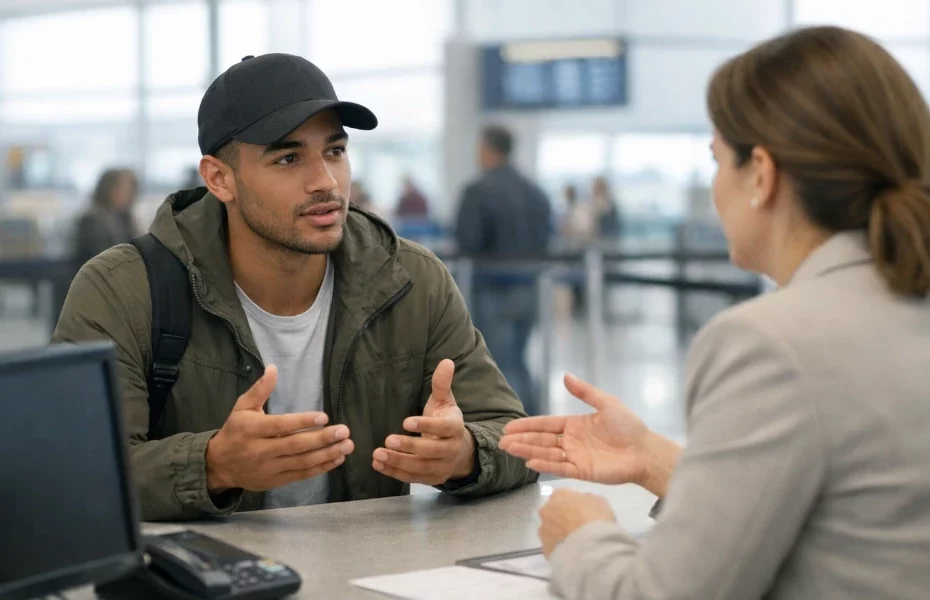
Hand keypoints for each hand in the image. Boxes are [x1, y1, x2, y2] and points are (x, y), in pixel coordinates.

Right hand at [205, 365, 354, 491]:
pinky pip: (301, 475)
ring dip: (327, 455)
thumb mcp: (242, 407)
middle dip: (322, 439)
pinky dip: (320, 468)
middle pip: (295, 445)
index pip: (281, 426)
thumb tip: (273, 368)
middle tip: (344, 431)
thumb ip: (260, 389)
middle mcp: (261, 450)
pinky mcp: (275, 481)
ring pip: (301, 462)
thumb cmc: (235, 431)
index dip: (302, 422)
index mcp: (252, 429)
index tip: (324, 417)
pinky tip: (336, 459)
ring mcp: (269, 468)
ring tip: (347, 446)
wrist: (219, 465)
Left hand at [372, 359, 475, 485]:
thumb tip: (446, 361)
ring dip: (398, 462)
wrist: (460, 451)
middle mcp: (452, 450)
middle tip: (387, 440)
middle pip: (431, 451)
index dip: (425, 425)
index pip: (443, 428)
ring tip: (377, 454)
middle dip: (409, 447)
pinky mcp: (433, 479)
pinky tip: (378, 464)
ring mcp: (443, 467)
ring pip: (420, 467)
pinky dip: (395, 473)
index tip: (405, 422)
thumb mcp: (445, 402)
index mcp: (456, 428)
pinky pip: (413, 478)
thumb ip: (442, 384)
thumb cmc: (447, 421)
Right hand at [499, 373, 680, 495]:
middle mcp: (571, 441)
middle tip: (502, 441)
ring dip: (528, 451)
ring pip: (546, 454)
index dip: (527, 425)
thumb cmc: (629, 426)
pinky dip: (545, 465)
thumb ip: (585, 392)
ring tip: (510, 449)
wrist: (645, 451)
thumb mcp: (606, 403)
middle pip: (541, 440)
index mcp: (574, 425)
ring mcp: (575, 457)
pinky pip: (560, 468)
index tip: (509, 426)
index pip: (545, 425)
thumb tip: (565, 375)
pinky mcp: (581, 472)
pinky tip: (531, 462)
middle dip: (522, 440)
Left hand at [539, 489, 615, 556]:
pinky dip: (561, 547)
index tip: (582, 510)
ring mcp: (543, 530)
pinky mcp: (545, 548)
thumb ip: (587, 500)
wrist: (589, 548)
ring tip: (577, 541)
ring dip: (561, 533)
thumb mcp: (599, 502)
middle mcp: (546, 510)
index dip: (574, 503)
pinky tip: (573, 551)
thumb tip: (584, 504)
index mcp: (559, 495)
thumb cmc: (595, 520)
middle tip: (579, 526)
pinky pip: (553, 545)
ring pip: (551, 529)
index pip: (563, 495)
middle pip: (554, 511)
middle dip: (564, 517)